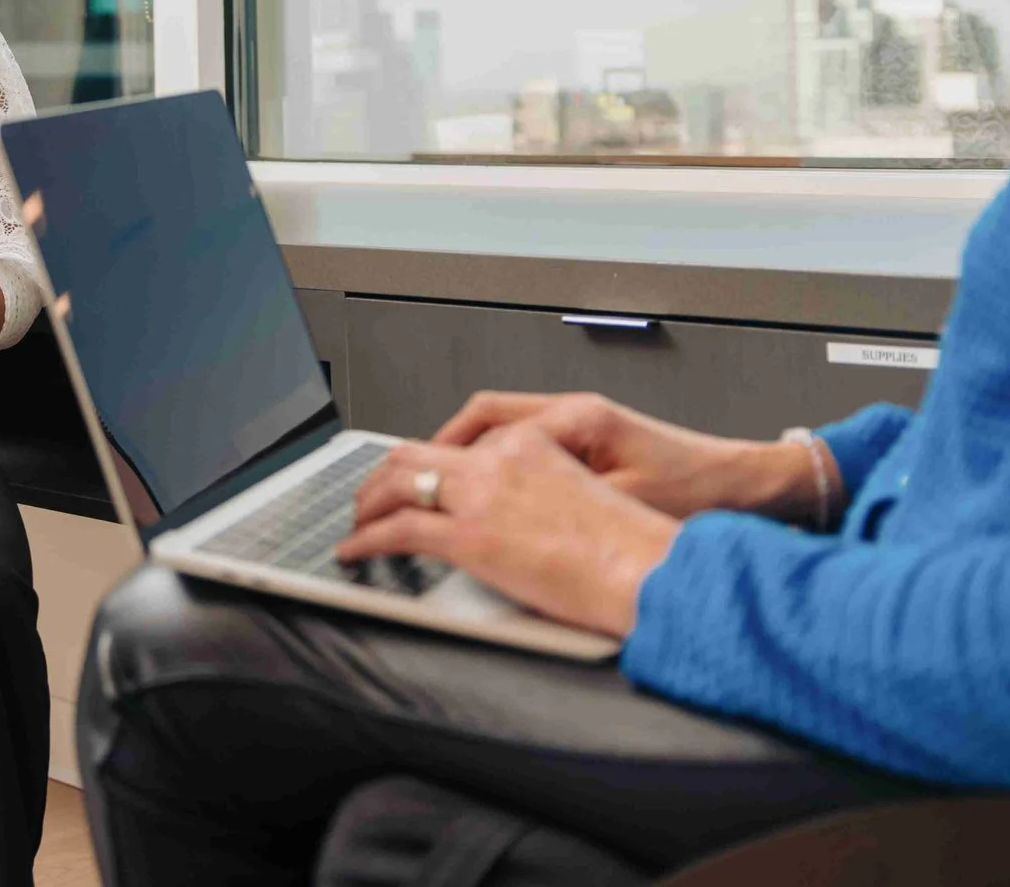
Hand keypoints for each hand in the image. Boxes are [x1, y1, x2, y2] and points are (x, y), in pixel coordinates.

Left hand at [338, 426, 679, 637]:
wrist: (653, 568)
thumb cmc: (637, 546)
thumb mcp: (587, 496)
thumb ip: (544, 492)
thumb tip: (519, 518)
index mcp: (533, 442)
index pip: (462, 441)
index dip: (431, 463)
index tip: (417, 478)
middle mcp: (501, 458)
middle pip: (418, 451)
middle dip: (385, 474)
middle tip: (371, 496)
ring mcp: (481, 495)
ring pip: (398, 481)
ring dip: (369, 500)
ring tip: (357, 520)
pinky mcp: (470, 536)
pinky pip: (398, 530)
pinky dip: (367, 537)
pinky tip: (356, 549)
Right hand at [434, 391, 823, 523]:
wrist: (750, 489)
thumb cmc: (698, 494)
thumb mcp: (622, 503)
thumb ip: (561, 500)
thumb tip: (502, 517)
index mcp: (577, 419)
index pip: (487, 424)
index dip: (446, 456)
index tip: (414, 484)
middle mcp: (574, 413)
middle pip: (484, 417)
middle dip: (440, 449)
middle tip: (403, 482)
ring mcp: (581, 426)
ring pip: (501, 429)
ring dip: (466, 455)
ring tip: (437, 488)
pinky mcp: (592, 444)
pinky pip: (525, 445)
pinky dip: (497, 465)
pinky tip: (490, 494)